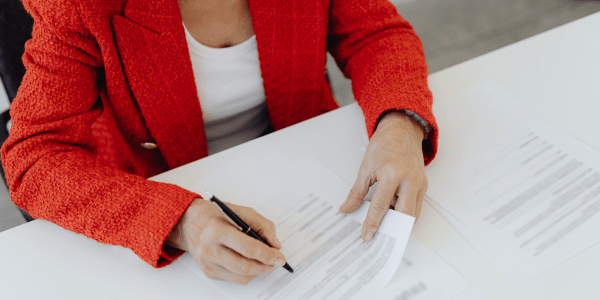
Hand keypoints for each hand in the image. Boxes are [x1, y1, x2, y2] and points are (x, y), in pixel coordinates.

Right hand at [167, 198, 286, 284]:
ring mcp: (207, 262)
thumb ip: (262, 225)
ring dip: (258, 272)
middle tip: (275, 262)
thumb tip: (275, 244)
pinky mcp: (207, 271)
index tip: (279, 257)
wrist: (188, 222)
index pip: (248, 248)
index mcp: (218, 229)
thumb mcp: (240, 210)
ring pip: (240, 277)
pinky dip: (246, 273)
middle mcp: (210, 248)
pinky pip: (233, 279)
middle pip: (245, 266)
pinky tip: (249, 262)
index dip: (268, 255)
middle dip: (265, 267)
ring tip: (265, 263)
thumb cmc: (214, 214)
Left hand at [339, 111, 427, 241]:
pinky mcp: (423, 186)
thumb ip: (357, 191)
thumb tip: (347, 208)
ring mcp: (419, 183)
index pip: (381, 206)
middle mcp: (409, 180)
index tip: (367, 235)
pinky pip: (416, 206)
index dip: (372, 223)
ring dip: (399, 223)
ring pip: (412, 213)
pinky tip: (393, 217)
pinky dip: (404, 214)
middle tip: (379, 238)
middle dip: (391, 229)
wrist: (402, 130)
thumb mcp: (366, 167)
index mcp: (392, 173)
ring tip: (384, 230)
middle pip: (403, 214)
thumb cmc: (385, 145)